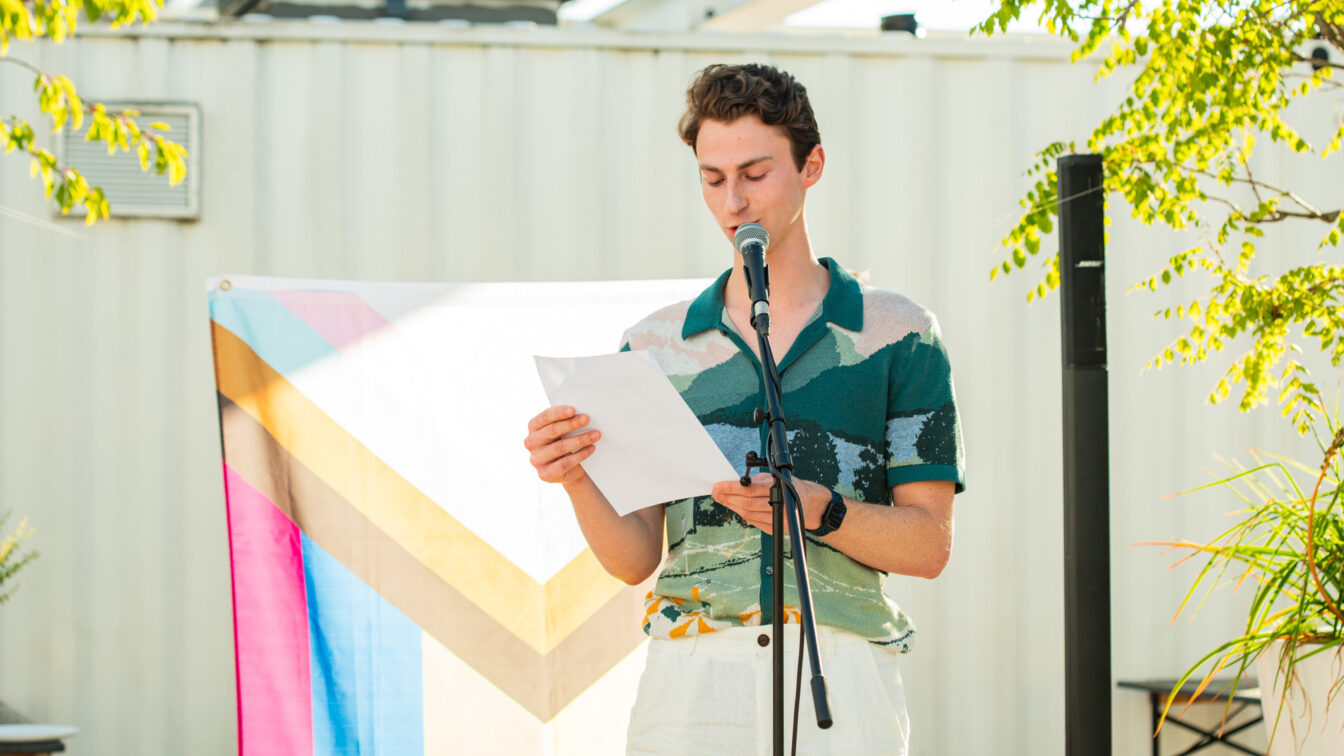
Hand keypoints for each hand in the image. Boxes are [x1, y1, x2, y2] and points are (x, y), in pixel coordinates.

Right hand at [524, 405, 600, 485]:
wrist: (569, 469)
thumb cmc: (566, 442)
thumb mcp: (564, 430)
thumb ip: (566, 421)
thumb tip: (581, 414)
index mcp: (533, 427)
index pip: (544, 417)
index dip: (558, 413)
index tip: (573, 410)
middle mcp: (531, 443)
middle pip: (552, 431)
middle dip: (571, 424)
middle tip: (587, 419)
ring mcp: (536, 459)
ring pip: (560, 447)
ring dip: (580, 439)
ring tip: (596, 435)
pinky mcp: (545, 474)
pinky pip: (565, 463)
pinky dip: (581, 454)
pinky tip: (591, 448)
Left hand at [711, 474, 830, 534]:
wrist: (809, 503)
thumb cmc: (789, 486)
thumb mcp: (775, 477)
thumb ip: (756, 481)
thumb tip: (734, 483)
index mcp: (777, 489)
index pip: (749, 489)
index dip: (731, 489)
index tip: (718, 486)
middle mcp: (778, 505)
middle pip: (746, 503)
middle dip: (728, 498)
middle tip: (715, 493)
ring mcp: (777, 519)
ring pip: (748, 514)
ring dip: (732, 507)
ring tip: (722, 499)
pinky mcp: (775, 528)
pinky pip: (754, 522)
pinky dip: (743, 515)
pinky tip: (735, 508)